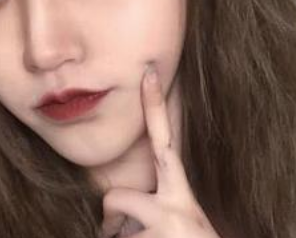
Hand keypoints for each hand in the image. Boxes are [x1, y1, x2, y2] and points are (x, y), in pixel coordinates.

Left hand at [99, 63, 221, 237]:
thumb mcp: (184, 222)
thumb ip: (156, 209)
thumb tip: (119, 218)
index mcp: (182, 196)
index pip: (165, 144)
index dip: (154, 108)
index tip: (147, 73)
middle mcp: (174, 207)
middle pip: (116, 197)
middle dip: (111, 215)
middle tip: (120, 228)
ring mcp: (162, 228)